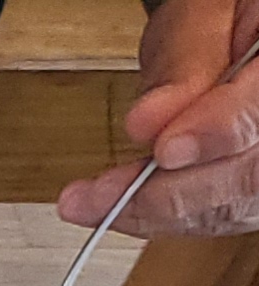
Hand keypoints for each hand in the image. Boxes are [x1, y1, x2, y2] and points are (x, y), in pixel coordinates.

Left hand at [60, 0, 258, 234]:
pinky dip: (161, 217)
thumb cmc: (220, 15)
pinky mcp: (247, 187)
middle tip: (98, 198)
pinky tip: (116, 207)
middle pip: (247, 178)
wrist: (233, 28)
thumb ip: (185, 62)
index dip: (214, 136)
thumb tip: (148, 123)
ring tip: (90, 203)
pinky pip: (214, 216)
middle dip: (168, 194)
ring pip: (229, 208)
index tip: (163, 150)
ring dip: (155, 213)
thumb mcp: (201, 13)